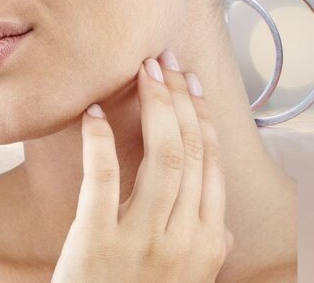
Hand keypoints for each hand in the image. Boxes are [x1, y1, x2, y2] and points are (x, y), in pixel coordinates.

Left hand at [51, 50, 232, 282]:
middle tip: (164, 60)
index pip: (214, 165)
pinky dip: (99, 139)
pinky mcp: (96, 243)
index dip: (203, 116)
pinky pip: (103, 178)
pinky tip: (92, 112)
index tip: (191, 82)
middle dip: (181, 98)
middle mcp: (183, 240)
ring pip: (162, 156)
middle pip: (192, 152)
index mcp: (208, 244)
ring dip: (154, 105)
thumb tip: (222, 224)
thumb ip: (207, 253)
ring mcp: (141, 242)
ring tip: (141, 72)